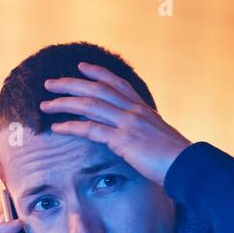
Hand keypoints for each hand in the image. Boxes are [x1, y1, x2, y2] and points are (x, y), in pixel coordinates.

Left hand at [40, 61, 190, 186]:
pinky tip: (56, 127)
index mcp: (143, 109)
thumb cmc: (176, 159)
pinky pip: (90, 129)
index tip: (81, 66)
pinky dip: (71, 126)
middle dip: (70, 84)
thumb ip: (145, 133)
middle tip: (49, 83)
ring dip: (64, 102)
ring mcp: (128, 123)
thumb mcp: (160, 139)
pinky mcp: (123, 139)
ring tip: (44, 104)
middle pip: (96, 89)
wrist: (188, 166)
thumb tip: (138, 138)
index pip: (118, 84)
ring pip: (89, 104)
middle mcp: (134, 110)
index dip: (98, 73)